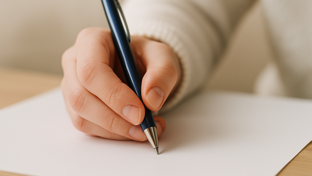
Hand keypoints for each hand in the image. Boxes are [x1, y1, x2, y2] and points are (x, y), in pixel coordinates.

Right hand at [61, 28, 180, 140]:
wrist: (140, 67)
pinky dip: (112, 133)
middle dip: (114, 118)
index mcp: (91, 41)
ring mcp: (72, 86)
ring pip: (81, 116)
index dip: (114, 95)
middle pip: (80, 97)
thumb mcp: (163, 56)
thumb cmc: (146, 57)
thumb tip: (151, 100)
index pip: (91, 70)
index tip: (139, 112)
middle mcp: (75, 62)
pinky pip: (87, 126)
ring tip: (144, 129)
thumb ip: (163, 73)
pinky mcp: (76, 106)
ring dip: (114, 130)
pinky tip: (132, 129)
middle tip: (143, 126)